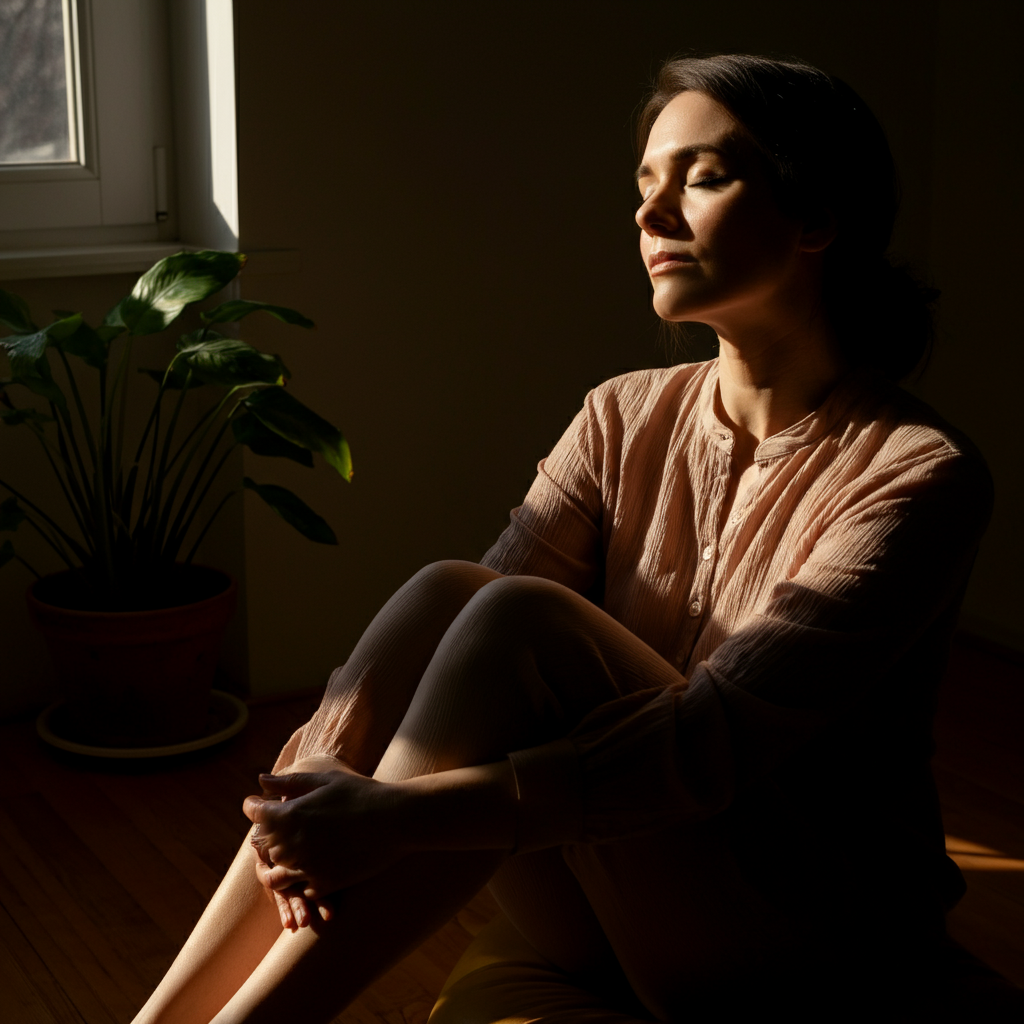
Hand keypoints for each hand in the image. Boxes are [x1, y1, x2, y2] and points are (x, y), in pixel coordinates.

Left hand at [243, 756, 408, 913]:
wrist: (395, 819)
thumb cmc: (361, 793)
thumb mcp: (325, 780)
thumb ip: (289, 782)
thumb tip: (261, 780)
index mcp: (291, 815)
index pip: (255, 814)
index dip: (253, 807)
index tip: (257, 804)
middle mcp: (293, 844)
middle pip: (263, 845)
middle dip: (266, 835)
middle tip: (278, 826)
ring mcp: (307, 868)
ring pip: (275, 874)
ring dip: (278, 863)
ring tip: (292, 851)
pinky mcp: (325, 885)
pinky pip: (300, 889)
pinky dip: (300, 881)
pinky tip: (312, 867)